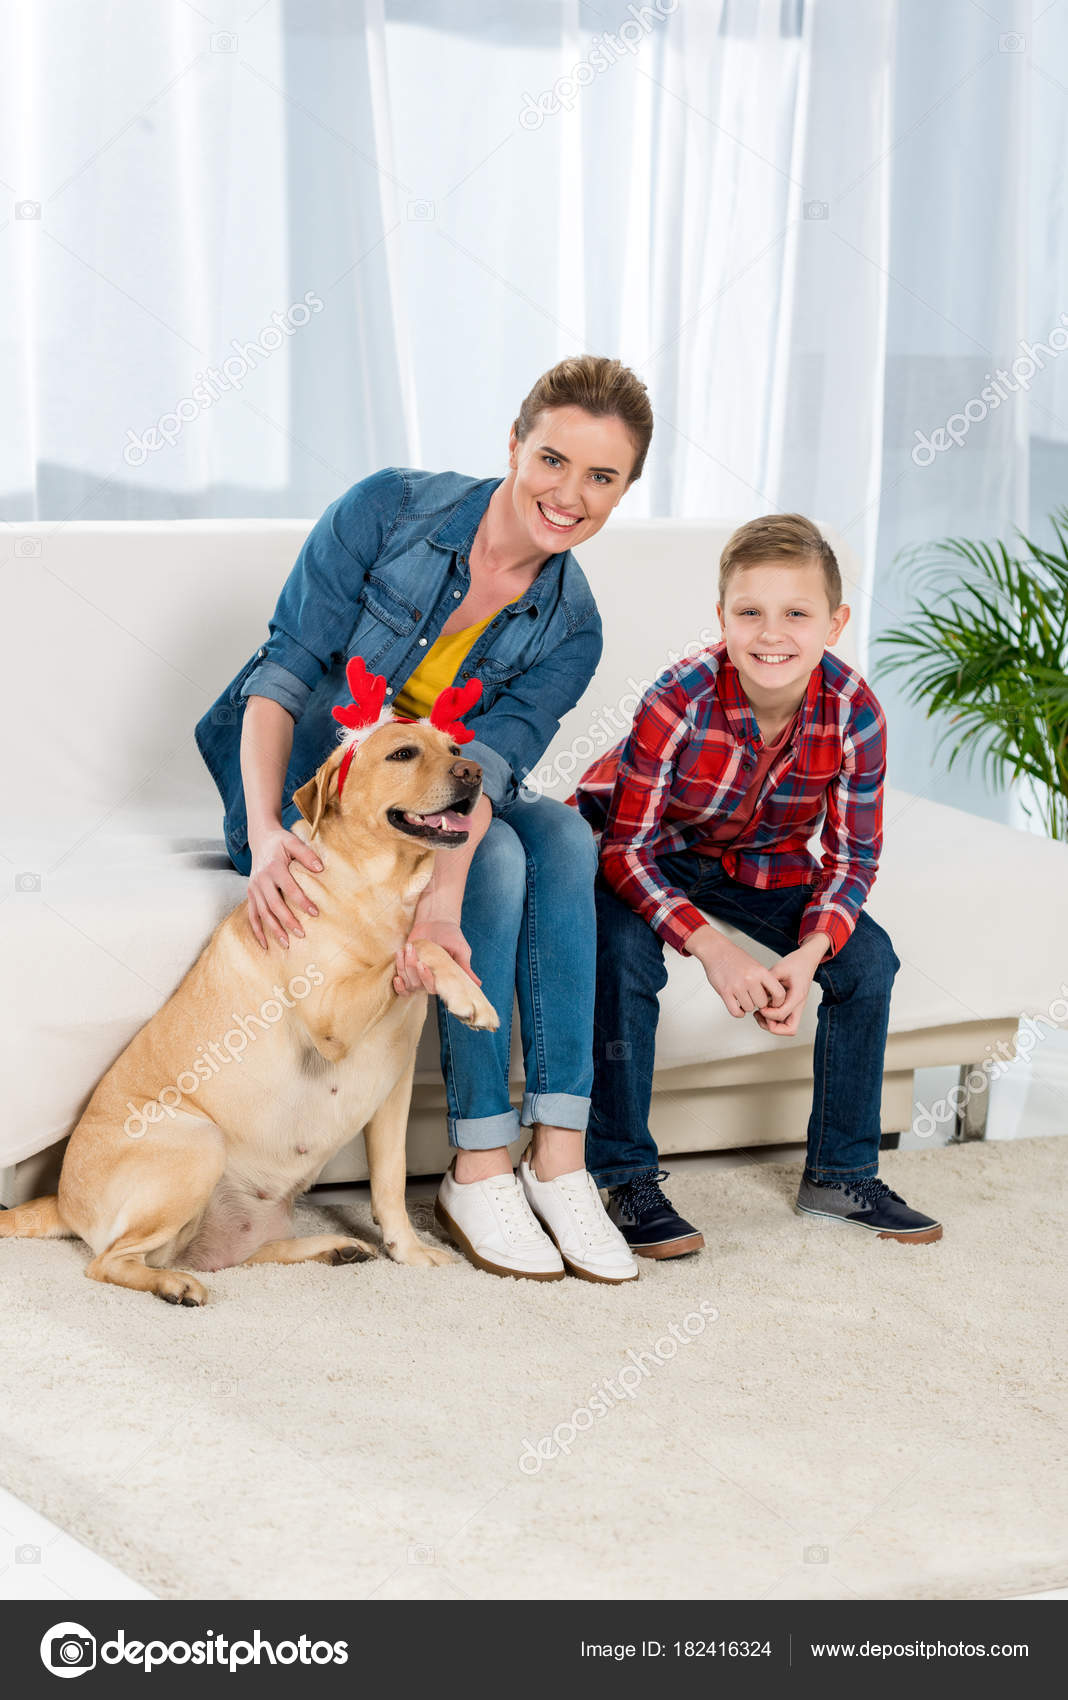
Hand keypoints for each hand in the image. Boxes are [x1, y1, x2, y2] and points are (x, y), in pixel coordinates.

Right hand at [246, 824, 321, 950]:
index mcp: (273, 867)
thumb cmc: (281, 842)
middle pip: (274, 905)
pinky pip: (252, 915)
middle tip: (302, 934)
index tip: (315, 913)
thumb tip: (320, 868)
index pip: (289, 888)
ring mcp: (253, 888)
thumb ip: (306, 854)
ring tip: (286, 944)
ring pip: (262, 913)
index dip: (302, 901)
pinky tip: (265, 944)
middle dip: (287, 921)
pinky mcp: (250, 894)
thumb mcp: (293, 842)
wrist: (261, 839)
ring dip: (273, 930)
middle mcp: (261, 879)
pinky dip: (257, 930)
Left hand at [392, 920, 481, 997]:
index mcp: (442, 978)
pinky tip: (400, 957)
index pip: (433, 988)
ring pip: (407, 982)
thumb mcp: (461, 951)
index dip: (426, 980)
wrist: (437, 921)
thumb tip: (478, 984)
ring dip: (404, 966)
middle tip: (416, 955)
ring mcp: (416, 975)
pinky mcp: (406, 968)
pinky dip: (397, 972)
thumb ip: (465, 968)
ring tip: (409, 948)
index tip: (423, 965)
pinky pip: (400, 981)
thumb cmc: (451, 936)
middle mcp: (428, 979)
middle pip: (417, 986)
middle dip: (413, 970)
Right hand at [689, 925, 786, 1019]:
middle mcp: (750, 979)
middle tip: (753, 998)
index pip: (779, 993)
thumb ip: (764, 981)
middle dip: (758, 1003)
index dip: (778, 1002)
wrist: (716, 950)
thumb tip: (771, 997)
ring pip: (749, 1008)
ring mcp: (737, 986)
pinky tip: (738, 1006)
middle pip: (762, 1004)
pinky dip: (738, 1012)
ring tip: (743, 998)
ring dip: (746, 1006)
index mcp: (761, 972)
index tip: (773, 1003)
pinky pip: (736, 1012)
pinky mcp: (725, 992)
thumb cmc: (735, 957)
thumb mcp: (756, 965)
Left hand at [753, 946, 818, 1035]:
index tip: (760, 1007)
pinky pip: (785, 1020)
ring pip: (788, 1028)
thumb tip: (757, 993)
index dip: (768, 1014)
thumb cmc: (796, 963)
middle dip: (773, 1027)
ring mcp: (796, 1007)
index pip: (782, 1014)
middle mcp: (799, 1005)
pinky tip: (764, 1009)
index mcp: (797, 996)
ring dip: (772, 1025)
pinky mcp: (792, 1006)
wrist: (807, 960)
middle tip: (761, 1015)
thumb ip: (768, 982)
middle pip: (790, 1029)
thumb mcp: (779, 968)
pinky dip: (774, 1019)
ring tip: (760, 1014)